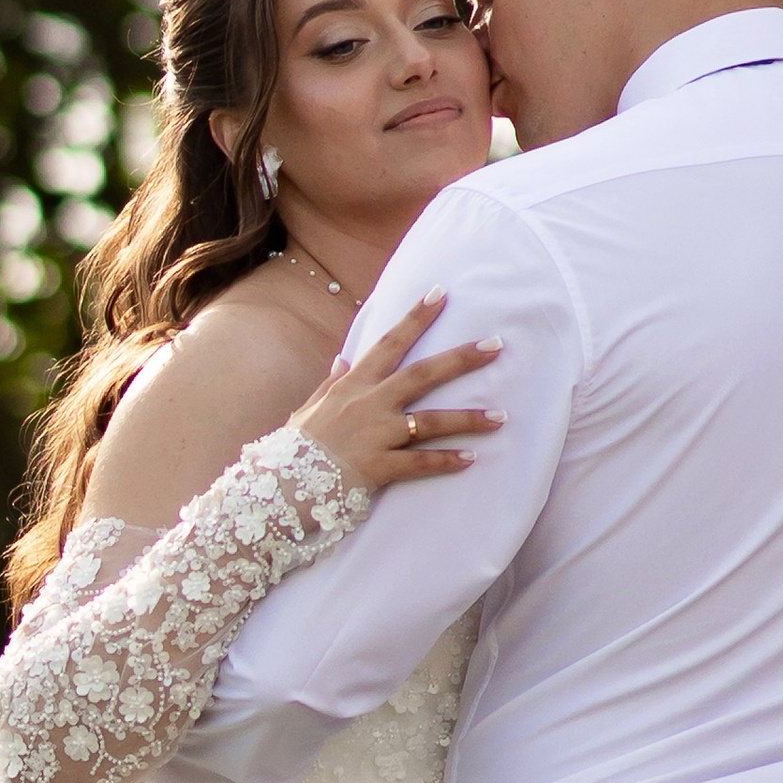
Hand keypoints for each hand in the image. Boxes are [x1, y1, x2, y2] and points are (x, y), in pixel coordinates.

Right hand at [292, 294, 502, 490]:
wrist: (280, 487)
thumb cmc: (295, 449)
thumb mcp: (309, 409)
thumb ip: (329, 384)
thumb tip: (343, 359)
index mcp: (353, 385)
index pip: (389, 343)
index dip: (416, 318)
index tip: (442, 294)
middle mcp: (368, 403)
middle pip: (422, 374)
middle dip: (461, 358)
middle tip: (496, 345)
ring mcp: (376, 434)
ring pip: (431, 421)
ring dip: (468, 417)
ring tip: (501, 416)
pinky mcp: (379, 466)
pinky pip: (420, 462)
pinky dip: (446, 460)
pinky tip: (472, 458)